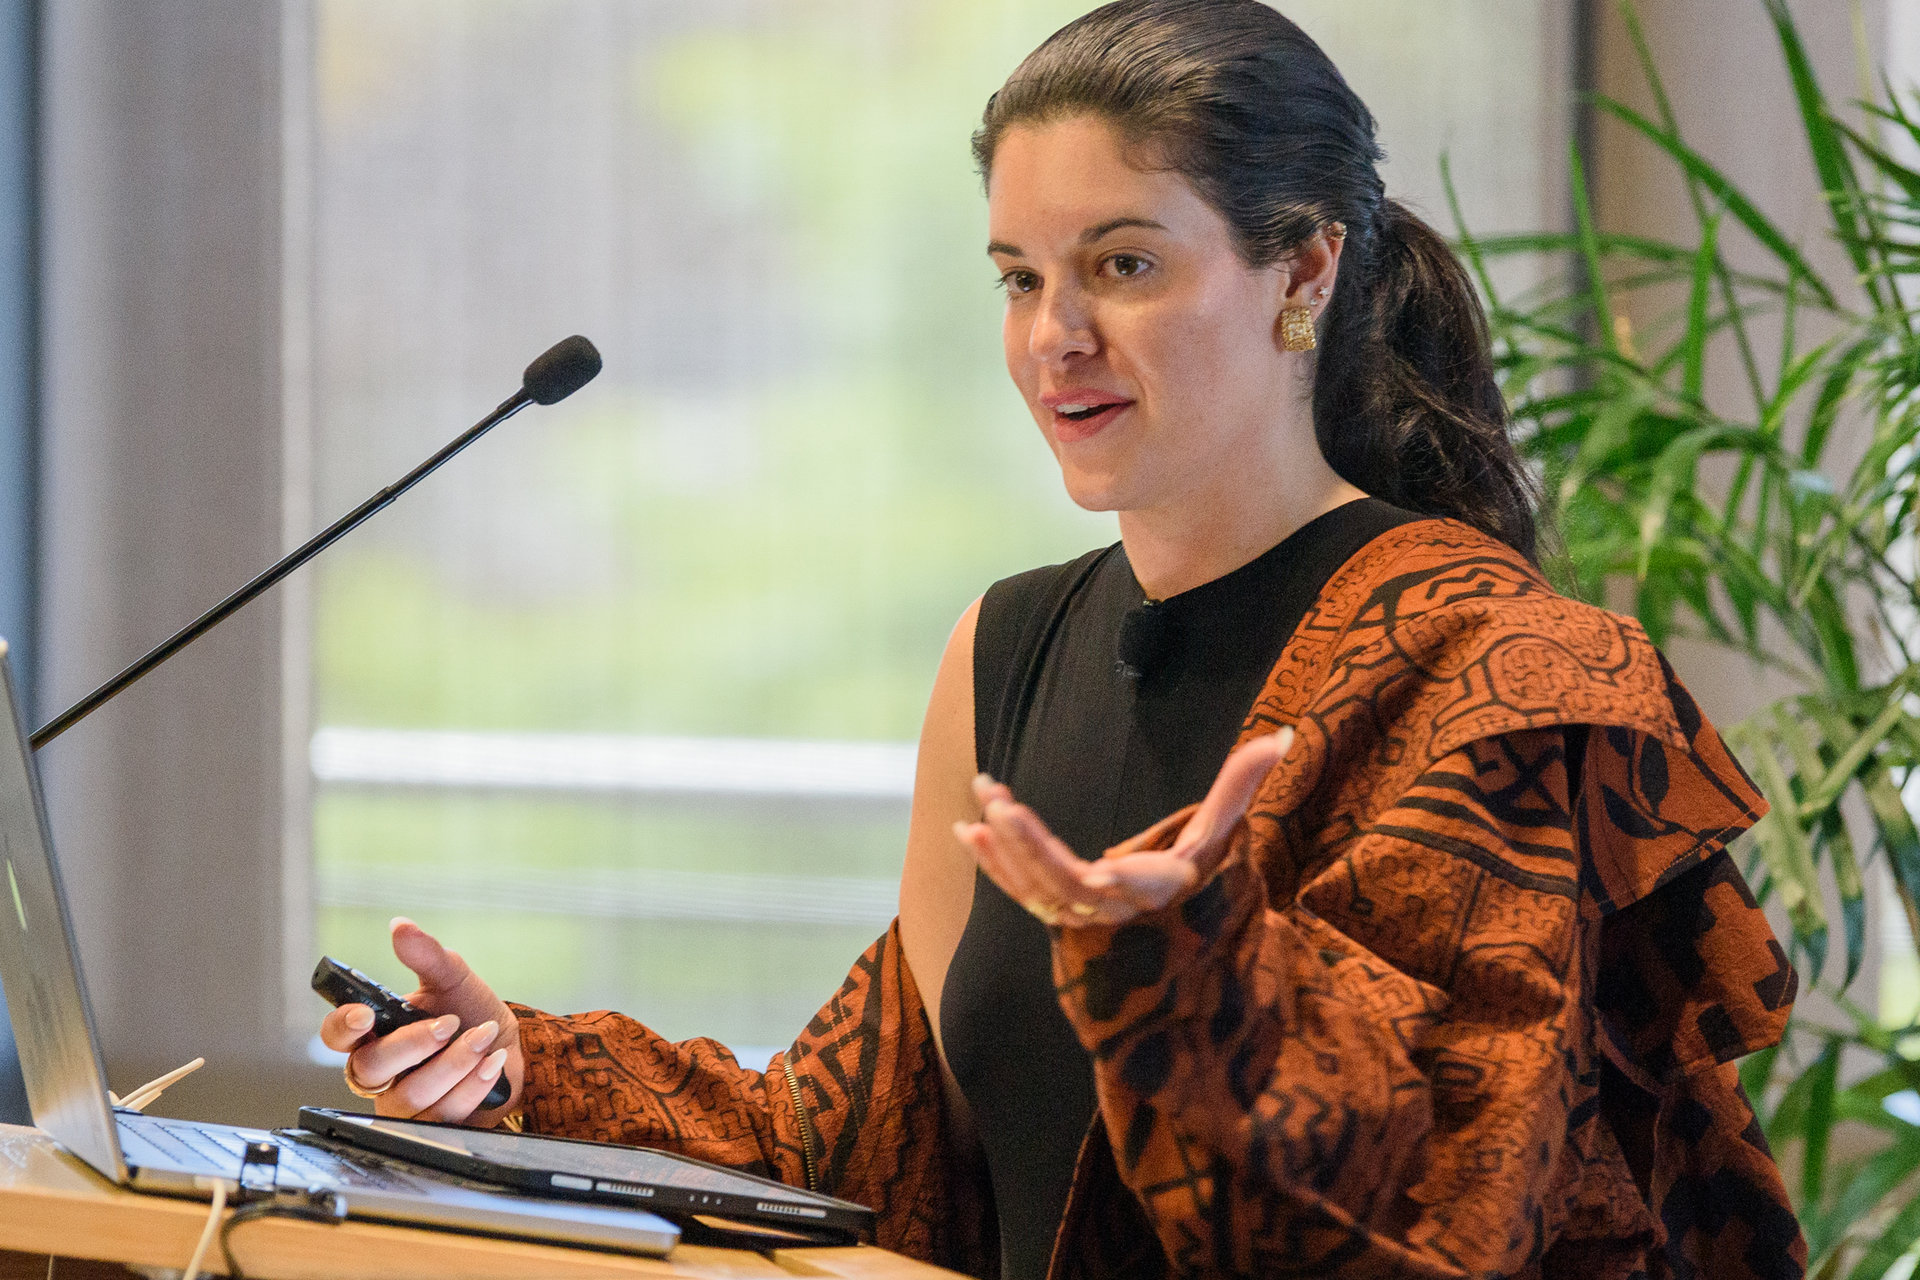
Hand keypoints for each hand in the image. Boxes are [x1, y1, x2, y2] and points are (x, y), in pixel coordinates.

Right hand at [317, 917, 522, 1123]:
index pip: (337, 1036)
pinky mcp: (433, 1125)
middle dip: (413, 1045)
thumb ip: (427, 956)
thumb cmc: (471, 1011)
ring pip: (412, 1095)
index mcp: (376, 1033)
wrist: (513, 1046)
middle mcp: (383, 1072)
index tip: (365, 1014)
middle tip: (449, 1023)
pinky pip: (444, 1115)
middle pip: (369, 1070)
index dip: (342, 1027)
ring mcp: (405, 1104)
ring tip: (483, 1038)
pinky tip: (492, 1064)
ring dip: (454, 1063)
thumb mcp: (452, 979)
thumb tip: (401, 926)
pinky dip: (473, 1086)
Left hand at [954, 728, 1291, 926]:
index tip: (1066, 851)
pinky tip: (968, 829)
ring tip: (981, 801)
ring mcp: (1078, 915)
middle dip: (1027, 845)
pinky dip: (992, 863)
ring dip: (1004, 847)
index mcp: (1151, 892)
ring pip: (1034, 887)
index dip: (1084, 870)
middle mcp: (1109, 910)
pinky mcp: (1055, 911)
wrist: (1171, 939)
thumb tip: (1282, 735)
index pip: (1115, 883)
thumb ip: (1240, 787)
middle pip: (1061, 883)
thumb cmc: (1198, 878)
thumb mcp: (1219, 835)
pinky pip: (1019, 890)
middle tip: (999, 802)